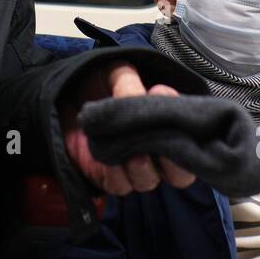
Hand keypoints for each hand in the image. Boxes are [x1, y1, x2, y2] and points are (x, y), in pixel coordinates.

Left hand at [59, 62, 196, 195]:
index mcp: (169, 130)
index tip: (170, 110)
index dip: (188, 134)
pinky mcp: (108, 177)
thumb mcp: (118, 72)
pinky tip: (111, 158)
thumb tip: (142, 96)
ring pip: (148, 181)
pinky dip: (117, 175)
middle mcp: (156, 154)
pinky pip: (120, 186)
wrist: (66, 95)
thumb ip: (130, 83)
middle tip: (157, 141)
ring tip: (134, 151)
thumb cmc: (102, 83)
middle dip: (172, 162)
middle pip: (178, 175)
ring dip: (142, 168)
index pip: (193, 146)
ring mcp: (132, 168)